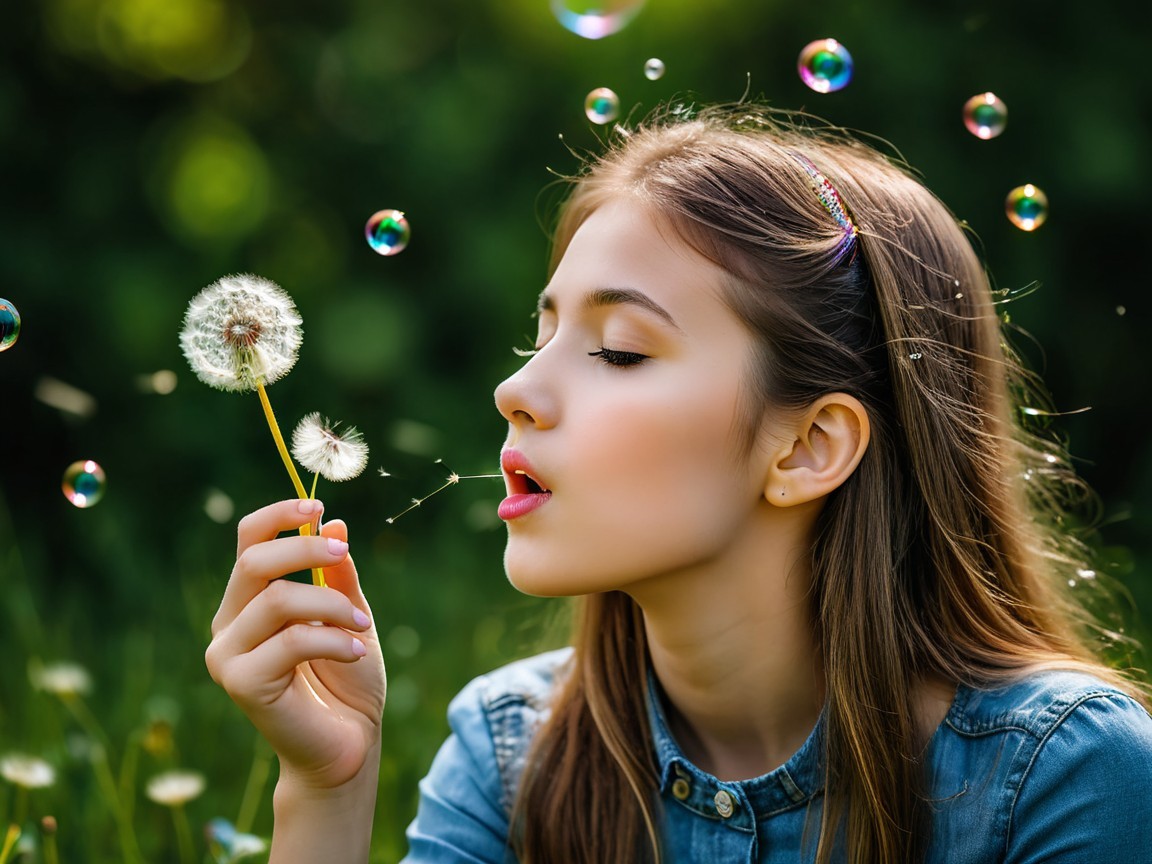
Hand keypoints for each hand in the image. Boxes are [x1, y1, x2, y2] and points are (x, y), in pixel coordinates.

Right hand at [205, 499, 385, 790]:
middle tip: (343, 555)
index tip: (318, 505)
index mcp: (248, 602)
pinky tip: (355, 652)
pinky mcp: (241, 684)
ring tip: (361, 626)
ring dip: (330, 606)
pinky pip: (290, 641)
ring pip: (277, 600)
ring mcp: (227, 656)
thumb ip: (339, 576)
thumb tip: (334, 524)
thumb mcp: (350, 616)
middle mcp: (228, 624)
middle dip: (305, 549)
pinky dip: (332, 639)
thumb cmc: (347, 680)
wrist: (349, 744)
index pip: (247, 541)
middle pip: (254, 561)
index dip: (278, 515)